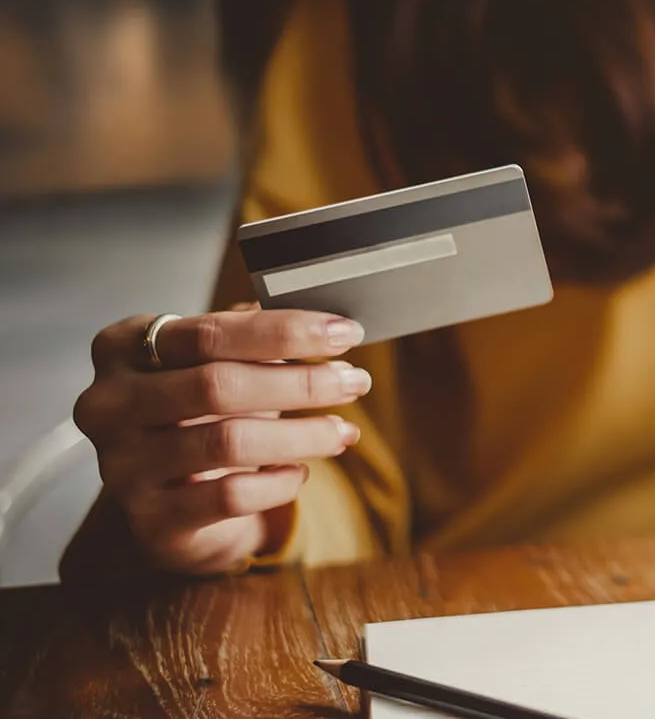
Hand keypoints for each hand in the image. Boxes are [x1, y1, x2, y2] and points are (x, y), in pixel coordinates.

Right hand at [73, 307, 369, 574]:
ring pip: (228, 442)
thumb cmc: (199, 414)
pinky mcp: (151, 519)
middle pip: (216, 385)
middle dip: (301, 382)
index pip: (210, 332)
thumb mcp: (219, 364)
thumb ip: (258, 338)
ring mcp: (123, 465)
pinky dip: (279, 482)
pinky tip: (299, 473)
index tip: (344, 332)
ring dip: (302, 434)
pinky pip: (231, 496)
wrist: (168, 498)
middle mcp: (109, 404)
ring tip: (343, 430)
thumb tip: (327, 325)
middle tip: (355, 381)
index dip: (285, 331)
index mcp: (124, 347)